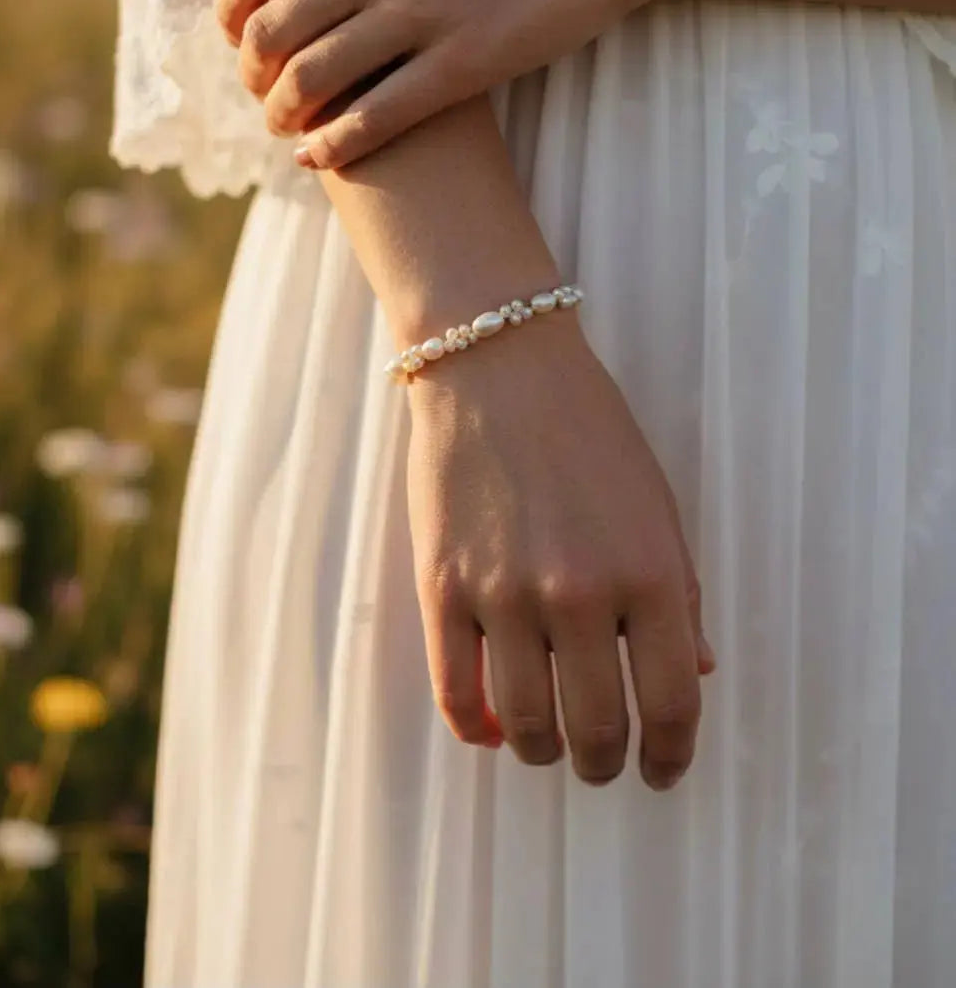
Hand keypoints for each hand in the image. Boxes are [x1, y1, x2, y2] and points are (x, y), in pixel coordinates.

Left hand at [215, 0, 676, 167]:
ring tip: (286, 131)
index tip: (239, 39)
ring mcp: (421, 10)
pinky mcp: (465, 63)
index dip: (231, 15)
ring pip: (314, 81)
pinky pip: (375, 117)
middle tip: (261, 97)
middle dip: (253, 77)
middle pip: (273, 32)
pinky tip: (320, 158)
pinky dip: (334, 145)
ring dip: (284, 117)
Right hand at [404, 311, 714, 789]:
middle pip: (596, 730)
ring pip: (526, 725)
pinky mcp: (442, 588)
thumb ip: (678, 595)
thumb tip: (693, 672)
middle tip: (603, 762)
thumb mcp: (656, 505)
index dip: (671, 755)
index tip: (662, 770)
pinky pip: (456, 693)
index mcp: (650, 572)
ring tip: (549, 746)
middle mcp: (581, 594)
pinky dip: (476, 728)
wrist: (497, 365)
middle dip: (605, 764)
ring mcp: (505, 595)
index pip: (672, 702)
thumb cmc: (587, 428)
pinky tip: (491, 726)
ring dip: (543, 753)